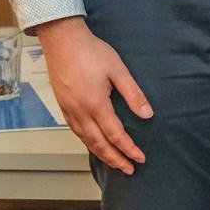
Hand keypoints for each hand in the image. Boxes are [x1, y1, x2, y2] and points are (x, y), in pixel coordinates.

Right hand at [34, 15, 150, 174]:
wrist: (62, 40)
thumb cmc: (91, 52)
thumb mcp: (118, 70)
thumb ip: (133, 94)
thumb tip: (147, 115)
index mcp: (95, 104)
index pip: (115, 135)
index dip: (128, 149)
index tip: (140, 159)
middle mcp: (80, 112)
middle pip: (99, 144)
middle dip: (115, 159)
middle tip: (129, 169)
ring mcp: (69, 110)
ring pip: (86, 140)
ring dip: (101, 154)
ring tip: (115, 162)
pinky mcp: (63, 106)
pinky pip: (76, 132)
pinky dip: (87, 143)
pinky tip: (94, 144)